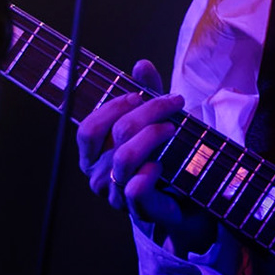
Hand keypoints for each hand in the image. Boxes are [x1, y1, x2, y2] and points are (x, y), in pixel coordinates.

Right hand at [75, 59, 216, 254]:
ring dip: (153, 136)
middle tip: (174, 103)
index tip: (138, 94)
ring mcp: (117, 195)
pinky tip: (162, 164)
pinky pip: (136, 189)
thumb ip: (148, 93)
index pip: (88, 128)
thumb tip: (141, 64)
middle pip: (116, 134)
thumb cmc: (164, 157)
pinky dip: (149, 172)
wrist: (186, 200)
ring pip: (125, 158)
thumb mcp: (156, 120)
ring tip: (173, 128)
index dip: (112, 107)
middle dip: (148, 112)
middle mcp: (98, 175)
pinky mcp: (140, 210)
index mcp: (93, 155)